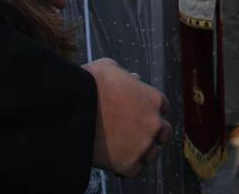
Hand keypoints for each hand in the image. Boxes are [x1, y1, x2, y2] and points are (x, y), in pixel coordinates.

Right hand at [85, 58, 171, 176]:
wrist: (73, 107)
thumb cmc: (90, 83)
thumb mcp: (110, 68)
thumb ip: (126, 75)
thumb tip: (133, 78)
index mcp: (153, 99)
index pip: (163, 107)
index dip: (150, 110)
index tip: (140, 113)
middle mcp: (154, 123)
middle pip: (165, 133)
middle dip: (153, 134)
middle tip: (137, 134)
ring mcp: (142, 145)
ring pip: (152, 154)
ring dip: (141, 152)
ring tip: (124, 149)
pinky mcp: (128, 163)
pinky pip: (134, 170)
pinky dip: (126, 167)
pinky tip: (115, 160)